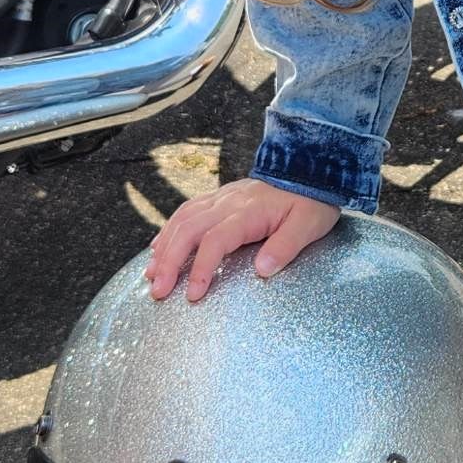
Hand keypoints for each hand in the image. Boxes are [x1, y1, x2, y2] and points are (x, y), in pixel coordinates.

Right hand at [144, 179, 341, 303]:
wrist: (308, 167)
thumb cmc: (311, 200)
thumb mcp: (309, 225)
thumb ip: (285, 247)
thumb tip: (262, 270)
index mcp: (249, 212)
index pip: (216, 240)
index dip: (202, 268)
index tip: (194, 294)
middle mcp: (228, 203)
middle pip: (189, 230)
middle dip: (169, 262)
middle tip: (158, 290)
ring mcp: (221, 198)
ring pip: (182, 219)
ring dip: (164, 247)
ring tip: (151, 274)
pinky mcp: (219, 197)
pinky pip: (187, 211)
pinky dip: (168, 230)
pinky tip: (158, 247)